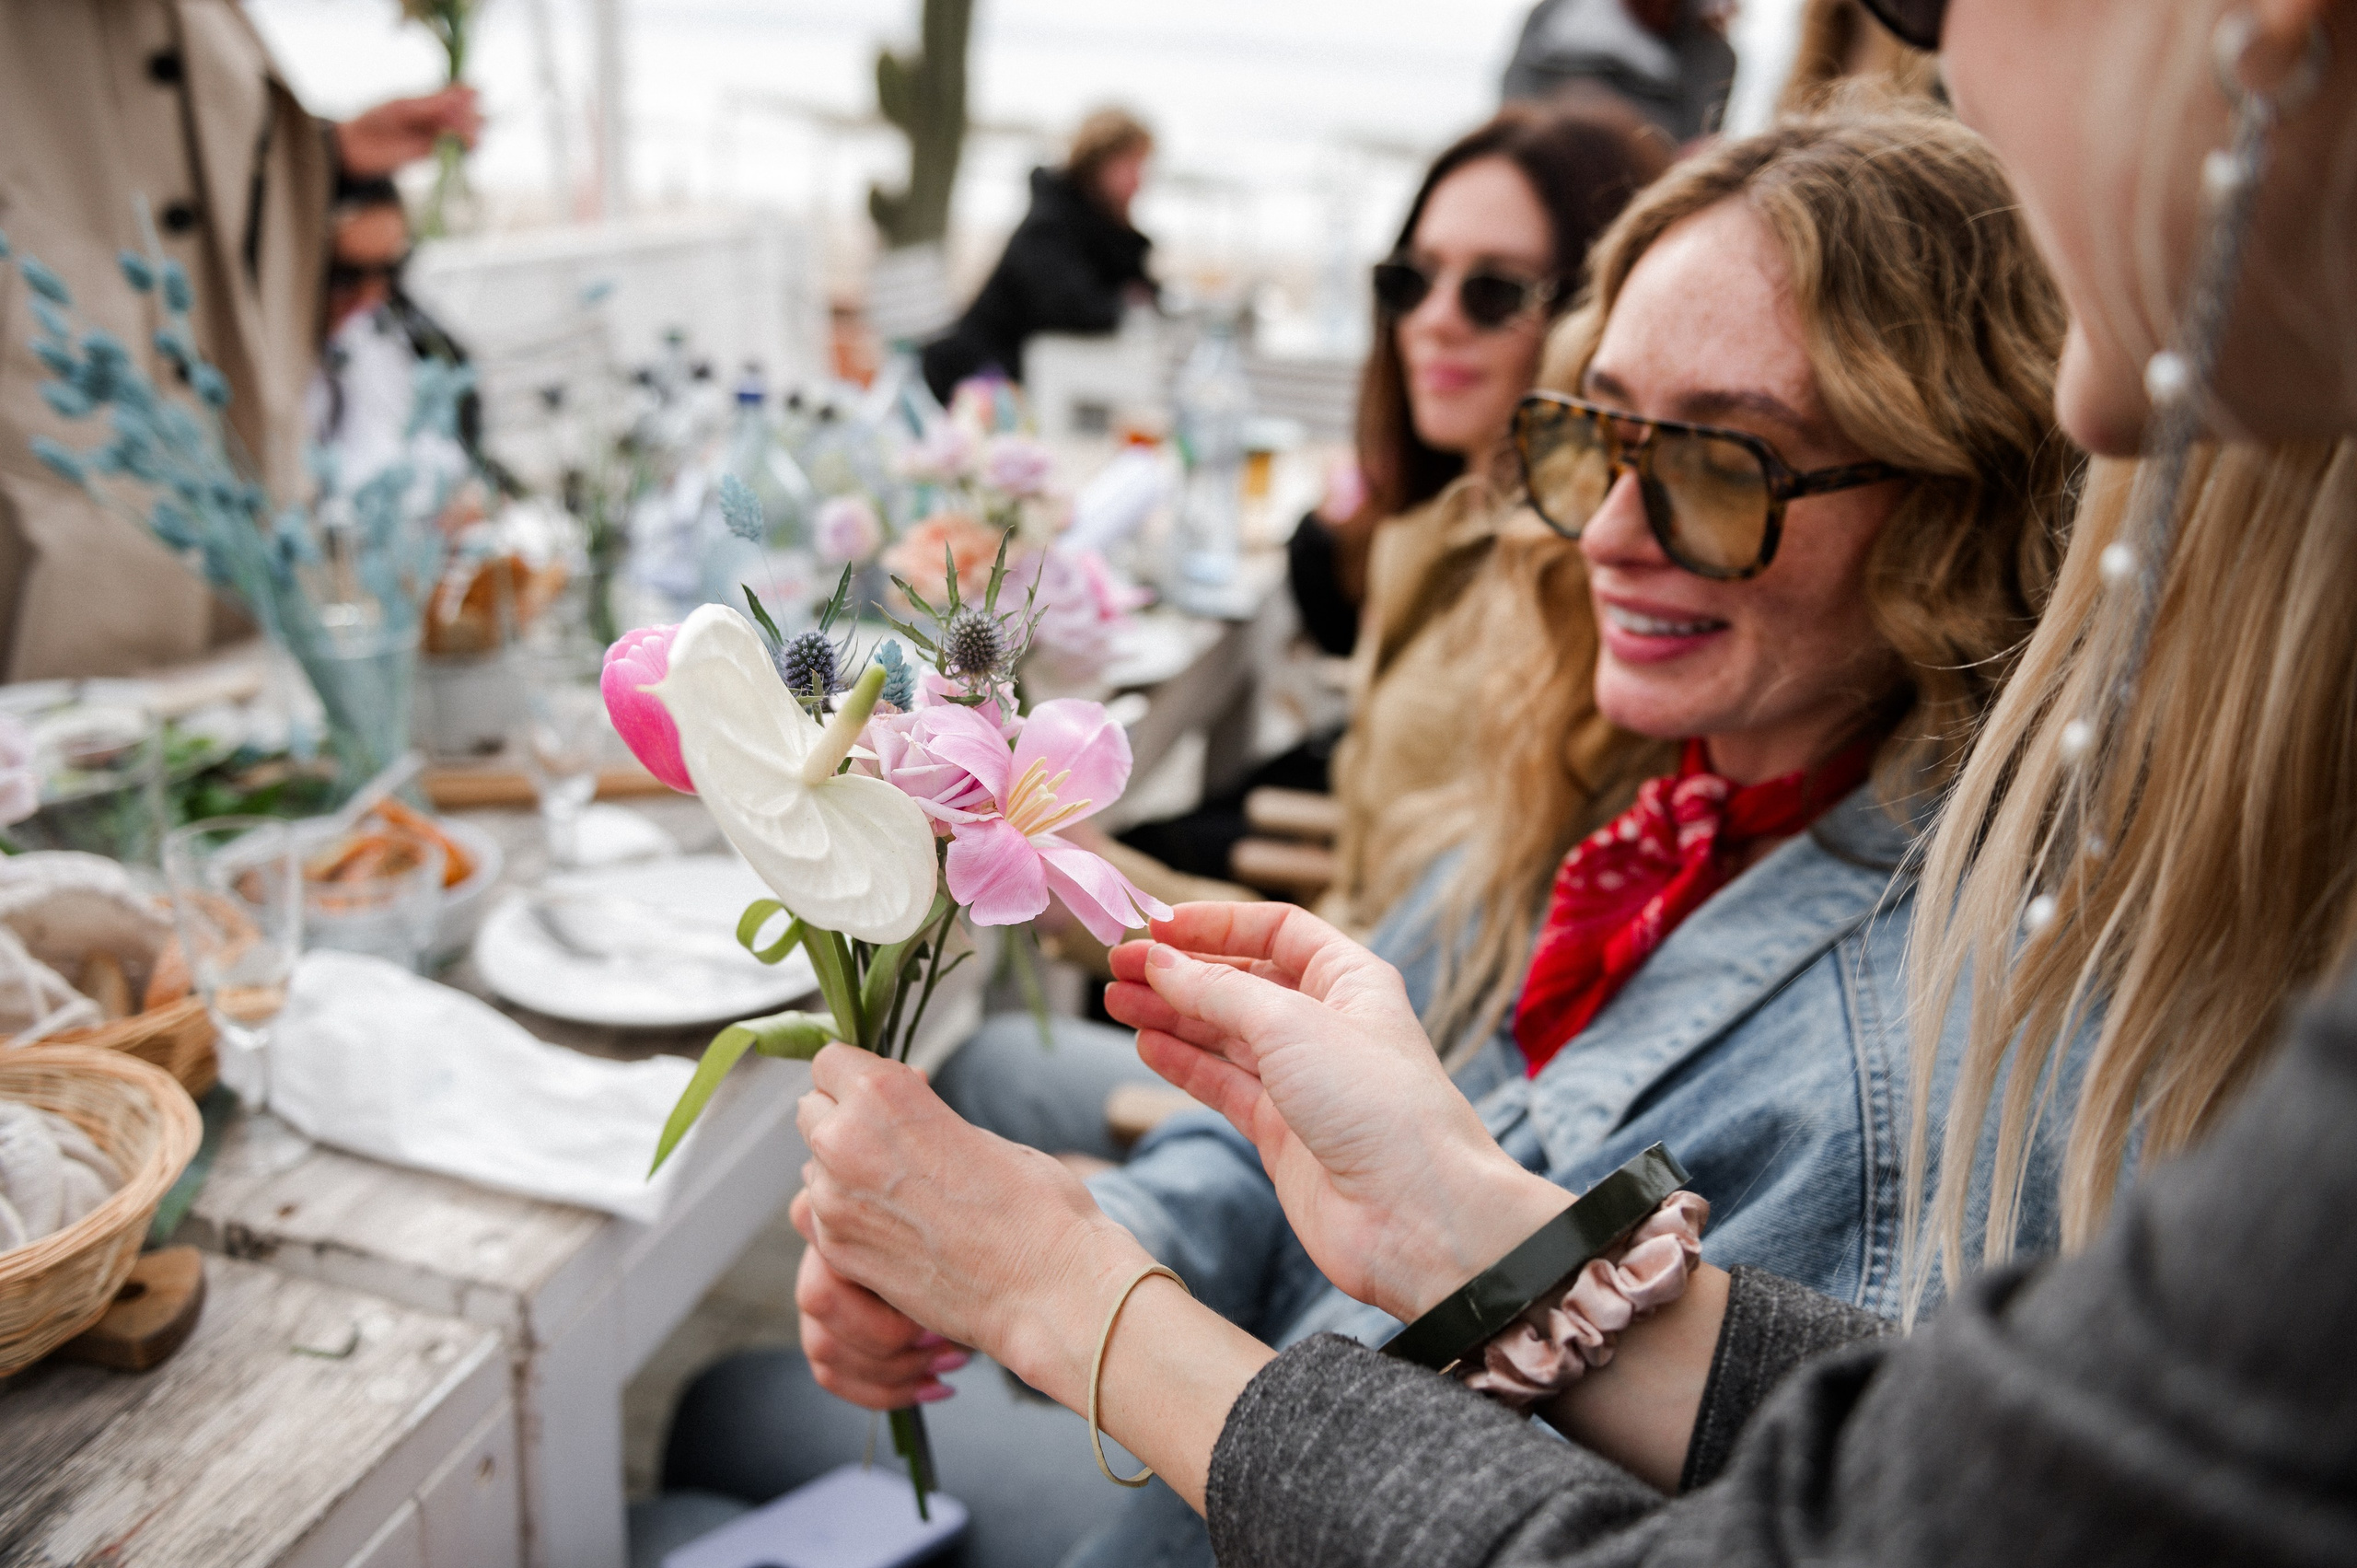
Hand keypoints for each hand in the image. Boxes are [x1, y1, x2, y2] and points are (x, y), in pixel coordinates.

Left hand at [335, 86, 481, 177]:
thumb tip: (461, 93)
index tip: (475, 95)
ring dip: (472, 136)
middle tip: (465, 122)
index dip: (472, 94)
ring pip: (467, 136)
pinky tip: (463, 148)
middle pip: (470, 116)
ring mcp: (436, 138)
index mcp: (429, 100)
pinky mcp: (433, 157)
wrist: (355, 149)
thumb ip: (431, 104)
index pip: (461, 94)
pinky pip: (457, 154)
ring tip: (464, 137)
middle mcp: (436, 118)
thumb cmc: (373, 121)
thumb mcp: (402, 107)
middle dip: (474, 118)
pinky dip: (465, 151)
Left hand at [794, 1044, 1154, 1406]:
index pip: (829, 1059)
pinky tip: (901, 1228)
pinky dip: (849, 1215)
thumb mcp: (975, 1131)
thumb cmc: (1035, 1204)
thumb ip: (918, 1118)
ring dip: (843, 1169)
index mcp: (882, 1095)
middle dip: (844, 1117)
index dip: (859, 1074)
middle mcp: (843, 1142)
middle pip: (812, 1109)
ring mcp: (834, 1203)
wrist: (1048, 1290)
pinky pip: (823, 1216)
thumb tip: (894, 1117)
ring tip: (904, 1190)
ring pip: (814, 1167)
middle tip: (893, 1140)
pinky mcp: (838, 1253)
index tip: (886, 1092)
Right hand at [1105, 903, 1570, 1321]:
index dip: (1215, 924)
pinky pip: (1223, 1085)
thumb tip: (1160, 962)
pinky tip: (1147, 1044)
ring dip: (1172, 1014)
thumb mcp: (1291, 1025)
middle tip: (1119, 965)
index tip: (1157, 925)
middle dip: (1181, 971)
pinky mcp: (1283, 1134)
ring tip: (1115, 1001)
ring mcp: (1304, 1081)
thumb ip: (1217, 991)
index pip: (1276, 930)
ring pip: (1226, 1034)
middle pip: (1243, 981)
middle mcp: (1329, 1025)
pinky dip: (1184, 1063)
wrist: (1415, 1217)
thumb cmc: (1378, 1106)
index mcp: (1351, 981)